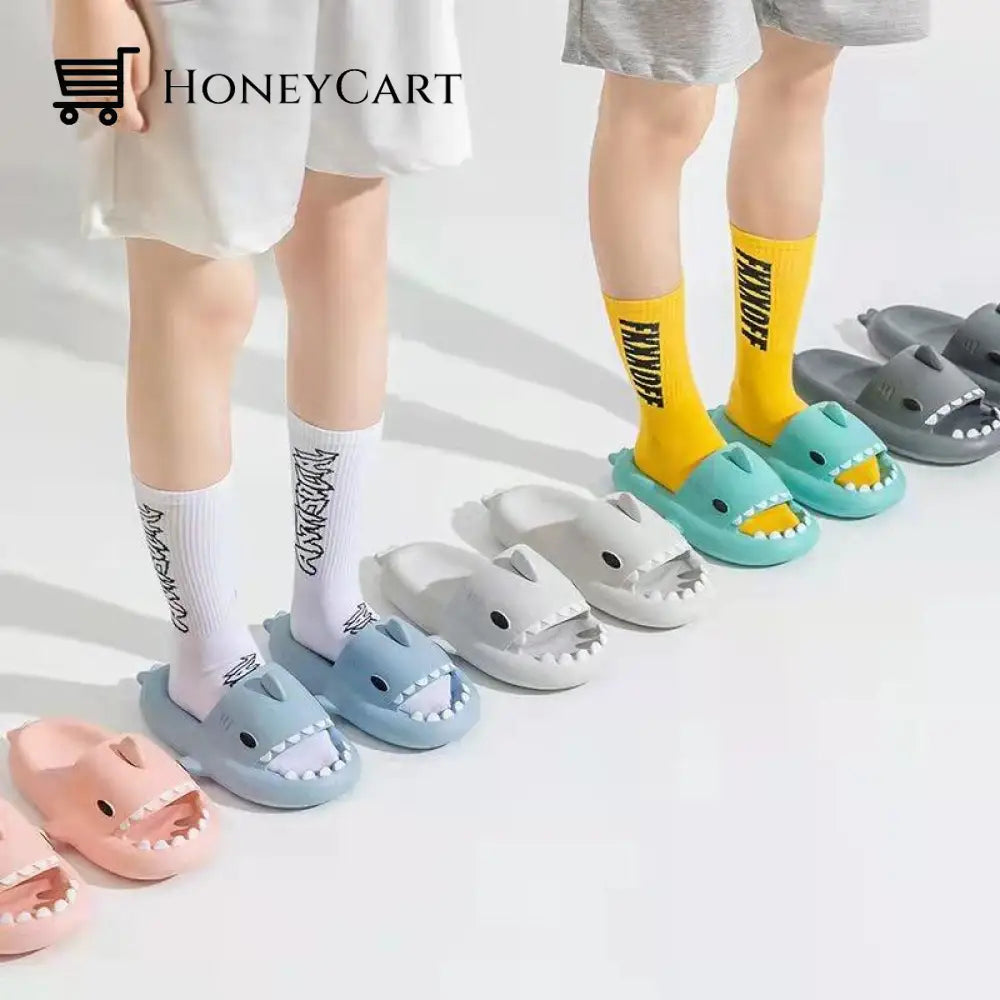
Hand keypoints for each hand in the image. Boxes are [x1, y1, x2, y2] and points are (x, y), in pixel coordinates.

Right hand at [52, 0, 151, 131]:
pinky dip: (87, 94)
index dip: (136, 125)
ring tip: (112, 104)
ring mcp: (73, 77)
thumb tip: (134, 96)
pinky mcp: (61, 64)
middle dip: (119, 120)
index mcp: (114, 89)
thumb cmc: (119, 22)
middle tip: (130, 118)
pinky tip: (96, 87)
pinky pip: (75, 89)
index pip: (126, 119)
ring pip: (87, 106)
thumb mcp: (142, 53)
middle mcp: (91, 88)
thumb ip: (140, 80)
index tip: (143, 126)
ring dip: (101, 110)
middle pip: (105, 116)